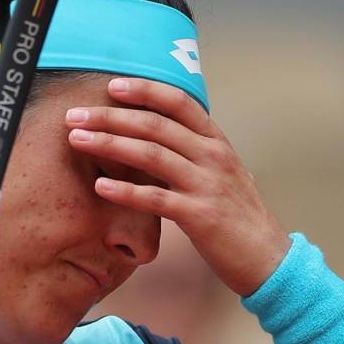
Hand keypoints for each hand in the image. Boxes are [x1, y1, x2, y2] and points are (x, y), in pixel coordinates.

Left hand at [65, 77, 291, 296]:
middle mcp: (213, 156)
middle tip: (75, 114)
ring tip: (77, 139)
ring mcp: (207, 185)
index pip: (179, 103)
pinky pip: (155, 199)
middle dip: (111, 116)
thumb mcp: (221, 175)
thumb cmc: (238, 217)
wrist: (268, 257)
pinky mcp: (200, 216)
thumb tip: (157, 139)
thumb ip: (193, 154)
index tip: (113, 86)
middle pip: (156, 125)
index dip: (145, 90)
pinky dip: (125, 191)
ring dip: (109, 144)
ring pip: (152, 155)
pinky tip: (100, 186)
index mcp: (216, 142)